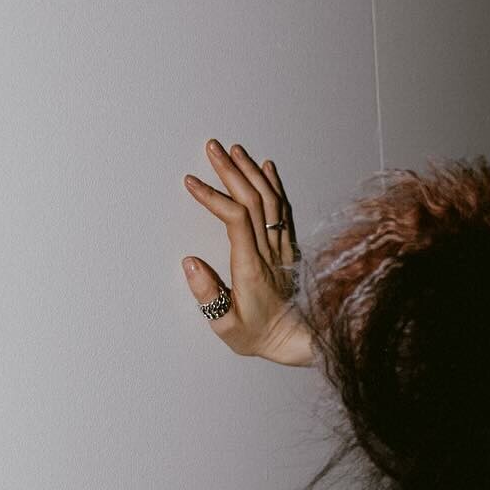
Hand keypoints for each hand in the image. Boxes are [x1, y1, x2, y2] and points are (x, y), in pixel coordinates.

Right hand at [181, 139, 312, 364]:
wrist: (298, 342)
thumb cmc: (260, 336)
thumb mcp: (227, 326)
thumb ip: (208, 295)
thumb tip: (190, 263)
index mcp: (251, 266)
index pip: (234, 219)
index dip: (213, 196)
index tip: (191, 182)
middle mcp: (269, 252)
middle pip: (252, 200)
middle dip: (230, 171)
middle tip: (212, 148)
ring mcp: (281, 248)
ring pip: (270, 201)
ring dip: (251, 172)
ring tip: (235, 150)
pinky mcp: (288, 250)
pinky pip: (284, 211)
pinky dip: (275, 186)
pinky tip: (267, 169)